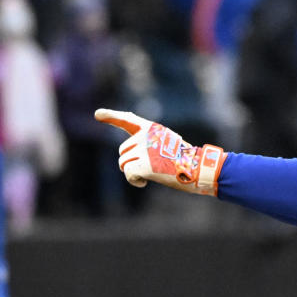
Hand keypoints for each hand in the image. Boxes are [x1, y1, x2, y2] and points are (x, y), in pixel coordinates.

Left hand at [95, 109, 225, 195]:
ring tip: (152, 173)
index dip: (111, 116)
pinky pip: (128, 174)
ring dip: (133, 172)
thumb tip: (127, 162)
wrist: (198, 169)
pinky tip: (145, 182)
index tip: (98, 115)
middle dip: (131, 161)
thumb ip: (146, 145)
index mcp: (152, 129)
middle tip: (150, 167)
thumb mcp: (166, 145)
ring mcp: (144, 150)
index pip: (128, 120)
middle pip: (123, 151)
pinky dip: (134, 181)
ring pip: (123, 163)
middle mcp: (146, 136)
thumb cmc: (185, 161)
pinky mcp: (144, 165)